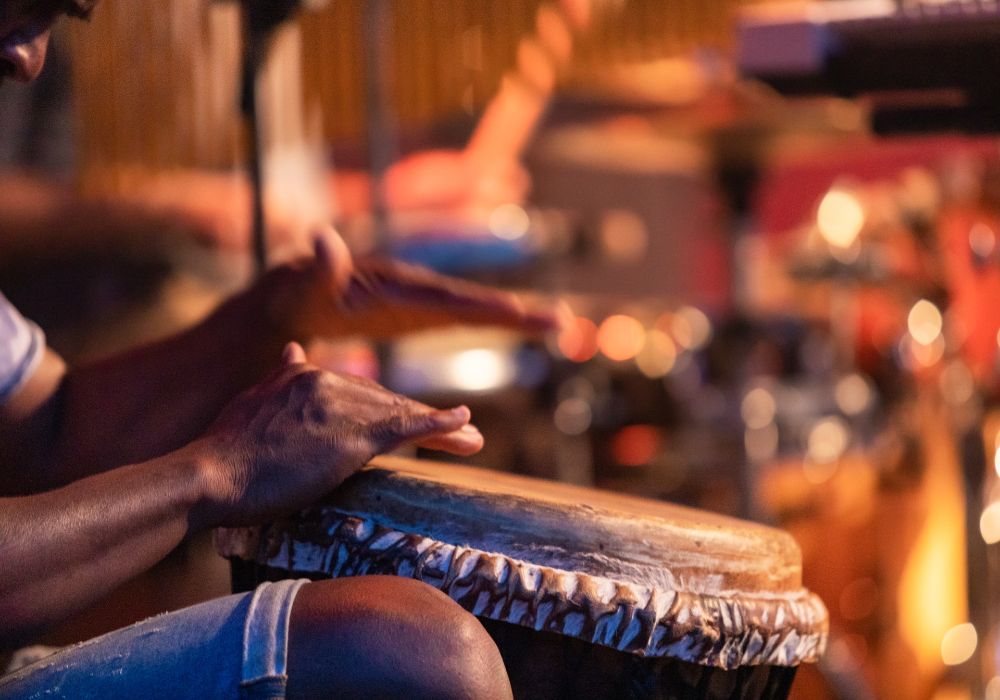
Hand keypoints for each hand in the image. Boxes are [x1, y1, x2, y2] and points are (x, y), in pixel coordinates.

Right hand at [195, 342, 481, 526]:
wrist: (209, 476)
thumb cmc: (225, 455)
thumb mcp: (251, 405)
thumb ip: (279, 380)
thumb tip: (295, 350)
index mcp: (300, 374)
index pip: (357, 392)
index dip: (387, 406)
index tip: (408, 415)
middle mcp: (324, 381)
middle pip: (384, 400)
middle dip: (421, 415)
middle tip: (460, 430)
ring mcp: (340, 406)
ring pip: (400, 413)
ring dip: (441, 426)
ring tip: (471, 438)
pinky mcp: (353, 435)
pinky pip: (407, 426)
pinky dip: (440, 424)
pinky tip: (465, 423)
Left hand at [263, 227, 556, 340]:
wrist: (290, 296)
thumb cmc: (297, 295)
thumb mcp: (304, 286)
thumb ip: (319, 268)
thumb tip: (322, 238)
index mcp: (396, 286)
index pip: (447, 300)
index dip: (483, 309)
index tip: (519, 315)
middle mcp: (414, 287)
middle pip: (472, 302)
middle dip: (516, 312)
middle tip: (561, 321)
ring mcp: (416, 299)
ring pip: (472, 309)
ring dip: (512, 316)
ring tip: (554, 323)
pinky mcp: (413, 312)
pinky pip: (457, 317)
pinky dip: (489, 320)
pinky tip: (516, 323)